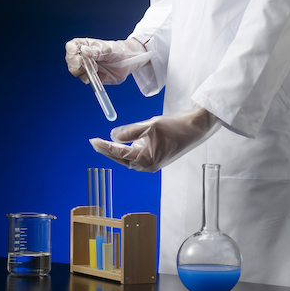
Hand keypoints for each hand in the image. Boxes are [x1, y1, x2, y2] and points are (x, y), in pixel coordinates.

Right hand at [65, 37, 150, 84]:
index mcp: (85, 45)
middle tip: (87, 63)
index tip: (76, 56)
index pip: (71, 47)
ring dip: (83, 71)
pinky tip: (97, 74)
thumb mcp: (107, 49)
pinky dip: (89, 78)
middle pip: (70, 61)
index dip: (71, 52)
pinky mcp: (91, 76)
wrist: (128, 62)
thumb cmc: (118, 51)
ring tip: (96, 67)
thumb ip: (95, 51)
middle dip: (76, 63)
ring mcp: (86, 67)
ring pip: (75, 71)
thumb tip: (84, 51)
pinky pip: (84, 79)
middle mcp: (83, 56)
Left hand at [89, 105, 220, 171]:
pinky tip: (122, 145)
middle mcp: (148, 165)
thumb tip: (114, 136)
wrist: (195, 128)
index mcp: (146, 159)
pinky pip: (137, 157)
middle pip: (122, 159)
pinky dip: (128, 152)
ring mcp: (153, 163)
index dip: (105, 147)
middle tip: (95, 143)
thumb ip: (130, 131)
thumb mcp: (150, 125)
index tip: (93, 141)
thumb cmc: (176, 126)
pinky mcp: (156, 159)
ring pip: (129, 159)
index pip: (119, 153)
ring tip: (104, 144)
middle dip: (108, 151)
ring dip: (117, 152)